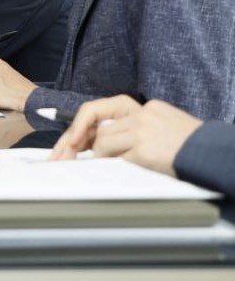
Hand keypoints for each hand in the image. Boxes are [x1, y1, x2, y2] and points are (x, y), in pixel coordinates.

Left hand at [50, 97, 200, 176]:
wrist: (212, 154)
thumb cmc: (190, 146)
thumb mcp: (162, 126)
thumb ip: (134, 127)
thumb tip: (102, 141)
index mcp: (145, 107)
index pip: (101, 109)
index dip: (81, 123)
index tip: (69, 137)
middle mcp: (142, 115)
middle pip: (100, 130)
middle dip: (83, 145)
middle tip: (69, 159)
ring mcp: (142, 131)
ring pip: (104, 143)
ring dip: (102, 158)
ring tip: (111, 167)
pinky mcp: (144, 150)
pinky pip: (117, 160)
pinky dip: (115, 168)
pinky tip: (118, 173)